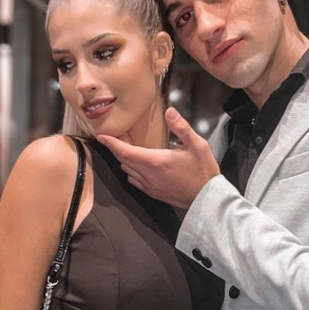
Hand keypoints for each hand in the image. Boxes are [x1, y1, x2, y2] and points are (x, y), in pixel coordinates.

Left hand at [97, 108, 220, 207]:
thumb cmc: (203, 170)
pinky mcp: (153, 193)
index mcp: (156, 161)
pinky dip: (130, 171)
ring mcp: (149, 186)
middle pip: (123, 160)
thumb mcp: (198, 145)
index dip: (111, 143)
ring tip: (127, 148)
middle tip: (117, 136)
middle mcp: (148, 175)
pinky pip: (134, 181)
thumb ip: (182, 127)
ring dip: (124, 159)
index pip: (125, 151)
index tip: (101, 136)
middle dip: (117, 148)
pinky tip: (137, 165)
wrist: (207, 198)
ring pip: (127, 170)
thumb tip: (170, 111)